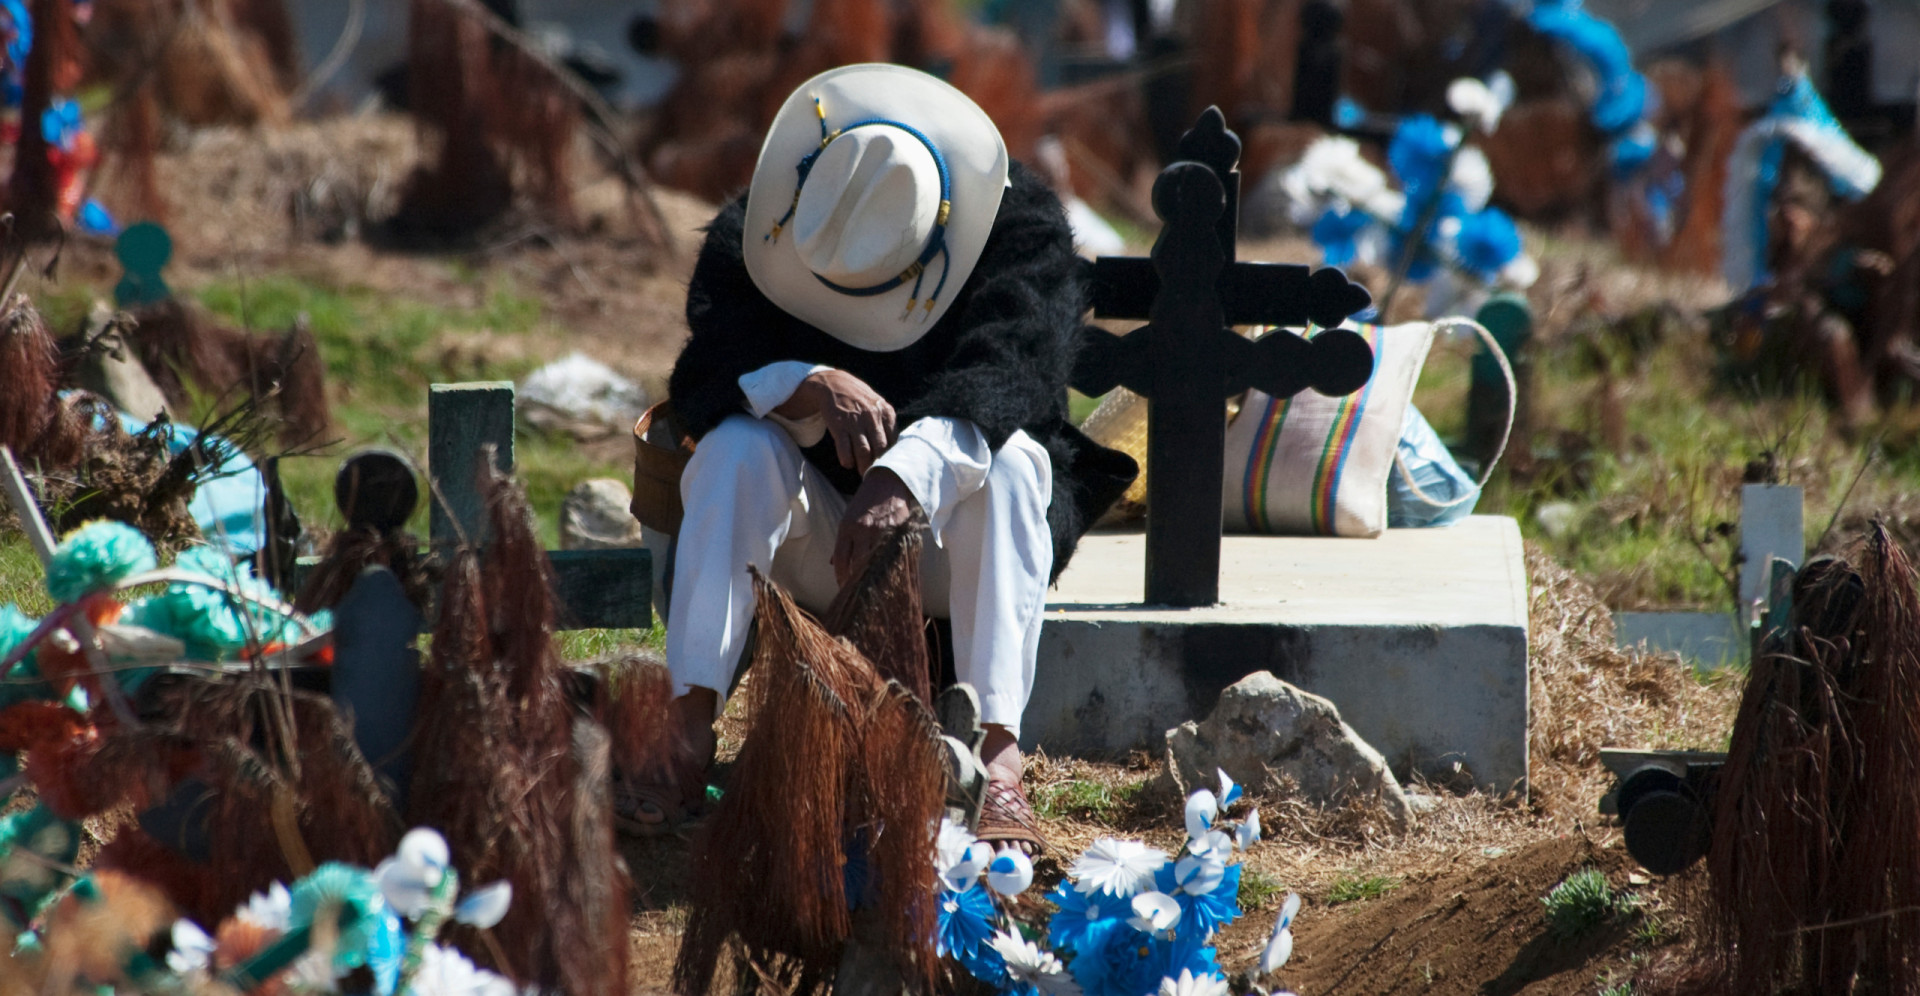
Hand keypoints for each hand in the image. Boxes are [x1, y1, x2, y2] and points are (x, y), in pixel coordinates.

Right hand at [776, 369, 896, 473]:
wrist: (834, 383)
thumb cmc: (859, 400)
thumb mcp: (878, 406)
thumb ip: (887, 425)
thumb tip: (894, 450)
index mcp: (886, 413)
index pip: (894, 441)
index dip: (891, 457)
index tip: (888, 467)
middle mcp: (872, 416)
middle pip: (880, 449)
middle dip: (878, 465)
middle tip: (875, 475)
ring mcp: (855, 421)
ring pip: (864, 451)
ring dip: (863, 466)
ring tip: (863, 474)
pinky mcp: (839, 425)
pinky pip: (844, 448)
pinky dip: (847, 460)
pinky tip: (848, 463)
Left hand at [832, 469, 919, 586]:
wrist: (888, 482)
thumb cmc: (866, 502)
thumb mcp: (849, 518)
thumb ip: (843, 541)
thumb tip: (833, 562)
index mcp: (847, 528)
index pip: (841, 559)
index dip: (841, 576)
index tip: (843, 587)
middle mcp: (862, 531)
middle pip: (857, 564)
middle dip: (856, 581)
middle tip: (857, 592)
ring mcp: (881, 531)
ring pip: (876, 561)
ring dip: (874, 575)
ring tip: (873, 585)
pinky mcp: (897, 530)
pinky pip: (893, 552)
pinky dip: (890, 564)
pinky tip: (889, 571)